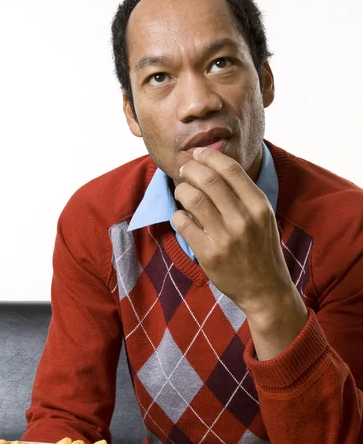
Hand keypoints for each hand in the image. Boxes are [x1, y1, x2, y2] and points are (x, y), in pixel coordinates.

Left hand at [172, 147, 307, 359]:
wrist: (265, 289)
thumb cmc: (261, 248)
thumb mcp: (262, 217)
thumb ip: (242, 193)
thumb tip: (210, 165)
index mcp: (259, 206)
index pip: (230, 169)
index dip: (209, 156)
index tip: (197, 154)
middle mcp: (244, 219)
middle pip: (208, 179)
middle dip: (189, 168)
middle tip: (183, 169)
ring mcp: (226, 237)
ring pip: (192, 198)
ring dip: (181, 190)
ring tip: (182, 192)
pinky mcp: (209, 254)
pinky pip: (183, 223)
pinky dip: (178, 215)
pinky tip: (183, 217)